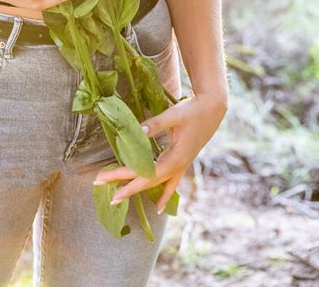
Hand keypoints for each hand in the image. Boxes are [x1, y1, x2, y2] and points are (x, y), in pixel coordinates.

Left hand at [93, 93, 227, 212]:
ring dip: (139, 190)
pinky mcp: (183, 163)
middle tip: (108, 196)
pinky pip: (171, 184)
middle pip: (148, 182)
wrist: (213, 110)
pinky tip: (159, 207)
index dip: (124, 175)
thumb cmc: (192, 111)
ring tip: (121, 197)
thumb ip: (155, 124)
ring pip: (157, 184)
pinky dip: (164, 195)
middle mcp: (178, 166)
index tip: (106, 178)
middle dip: (127, 188)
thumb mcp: (173, 116)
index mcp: (174, 158)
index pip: (144, 172)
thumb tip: (138, 132)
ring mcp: (181, 166)